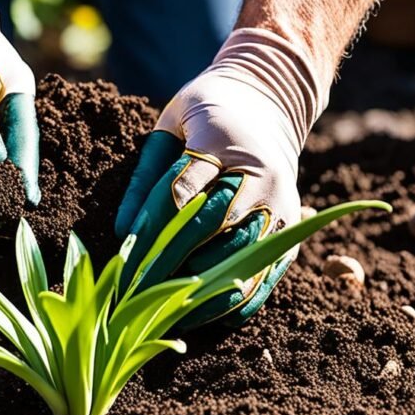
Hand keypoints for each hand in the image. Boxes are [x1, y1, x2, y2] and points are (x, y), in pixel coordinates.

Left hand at [115, 28, 326, 328]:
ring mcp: (279, 204)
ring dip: (200, 287)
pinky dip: (236, 300)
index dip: (150, 227)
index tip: (124, 256)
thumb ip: (149, 169)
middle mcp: (258, 176)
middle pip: (209, 226)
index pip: (181, 190)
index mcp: (223, 143)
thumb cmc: (209, 113)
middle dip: (169, 262)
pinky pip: (266, 272)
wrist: (273, 99)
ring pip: (240, 253)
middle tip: (135, 292)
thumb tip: (123, 231)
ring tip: (163, 311)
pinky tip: (203, 315)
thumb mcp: (173, 120)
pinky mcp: (291, 227)